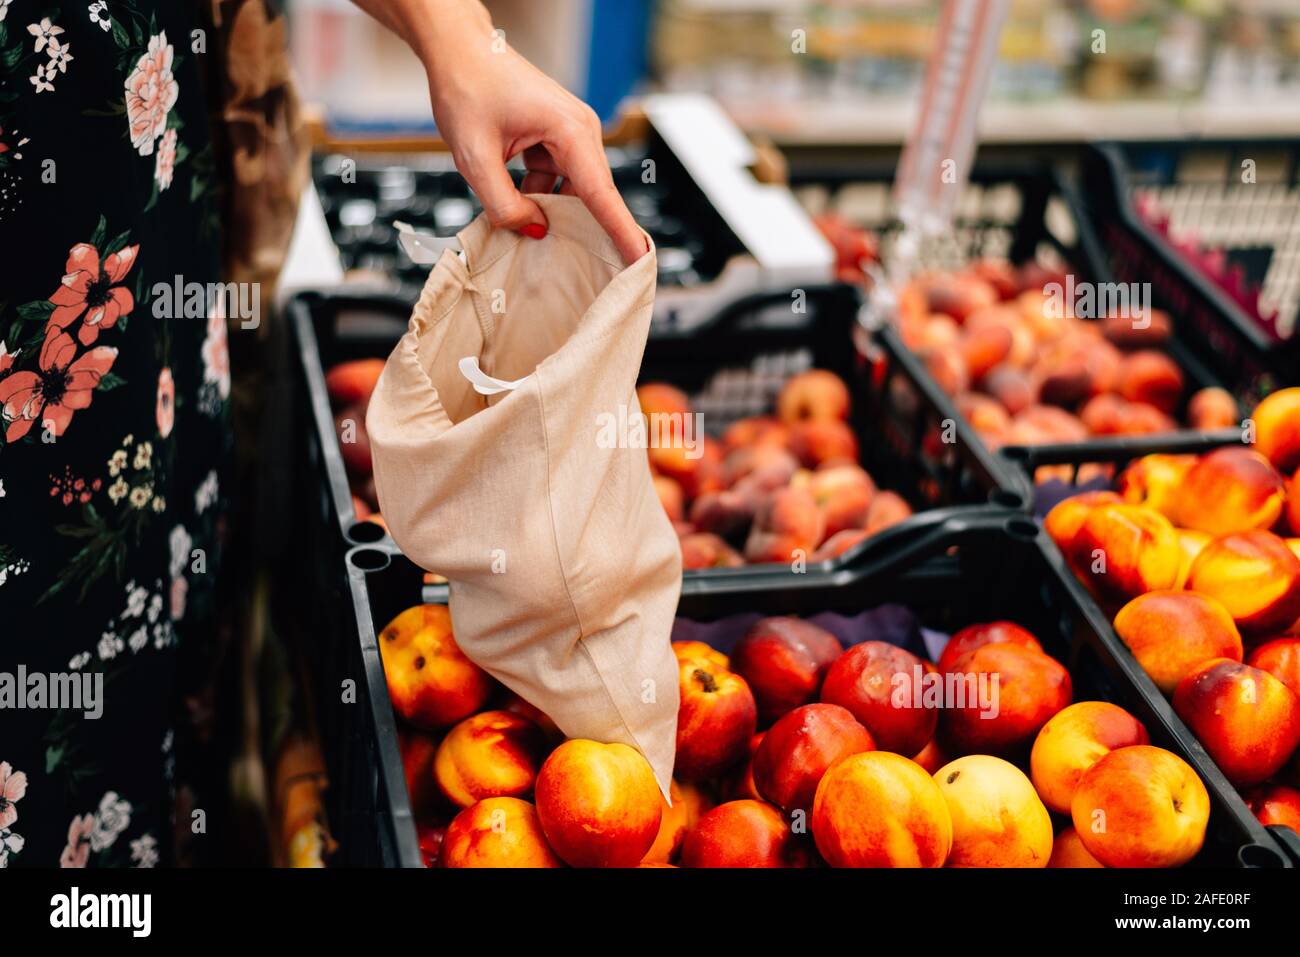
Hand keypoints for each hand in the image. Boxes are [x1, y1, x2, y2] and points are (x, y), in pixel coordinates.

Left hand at [353, 0, 645, 264]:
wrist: (458, 50)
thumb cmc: (467, 89)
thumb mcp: (474, 157)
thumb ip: (503, 204)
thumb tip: (536, 231)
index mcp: (570, 130)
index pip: (601, 193)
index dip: (621, 231)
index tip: (641, 260)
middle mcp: (580, 131)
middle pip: (592, 195)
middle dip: (583, 229)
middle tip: (578, 267)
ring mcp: (570, 134)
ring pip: (571, 190)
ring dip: (550, 210)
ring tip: (526, 227)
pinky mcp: (556, 138)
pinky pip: (557, 179)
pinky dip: (539, 195)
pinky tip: (517, 204)